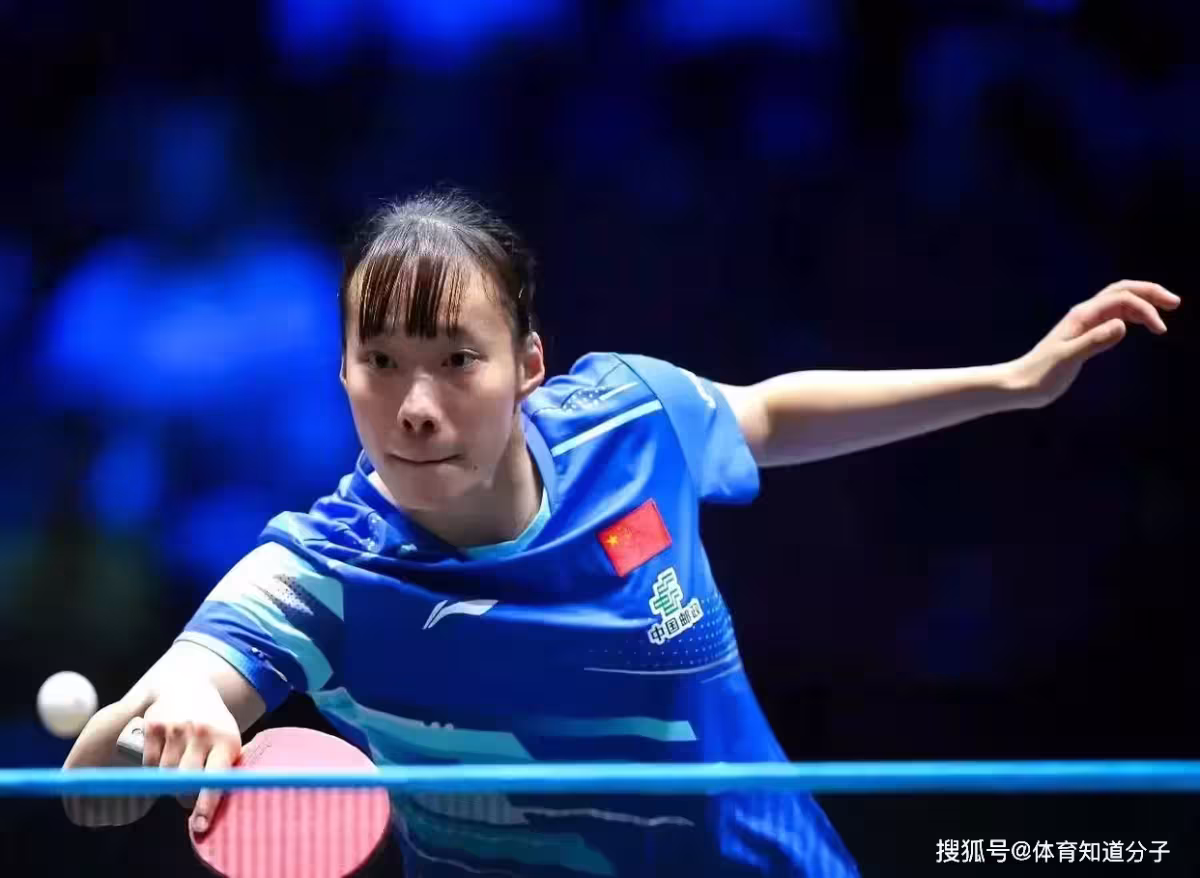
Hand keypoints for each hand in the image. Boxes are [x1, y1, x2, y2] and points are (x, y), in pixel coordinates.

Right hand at [138, 685, 241, 834]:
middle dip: (185, 795)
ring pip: (165, 775)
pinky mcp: (153, 726)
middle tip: (187, 794)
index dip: (206, 805)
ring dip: (168, 782)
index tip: (200, 826)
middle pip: (185, 782)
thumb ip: (224, 770)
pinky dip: (154, 769)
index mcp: (226, 740)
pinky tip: (163, 759)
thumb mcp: (227, 741)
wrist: (187, 687)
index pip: (215, 779)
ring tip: (178, 770)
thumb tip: (216, 810)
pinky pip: (149, 763)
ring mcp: (176, 728)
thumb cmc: (213, 725)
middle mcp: (201, 733)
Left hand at [1006, 280, 1179, 407]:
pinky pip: (1112, 316)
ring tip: (1167, 309)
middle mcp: (1084, 315)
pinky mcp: (1084, 336)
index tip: (1160, 330)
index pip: (1121, 299)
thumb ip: (1094, 342)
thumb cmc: (1040, 375)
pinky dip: (1131, 314)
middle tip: (1175, 302)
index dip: (1145, 309)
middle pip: (1122, 291)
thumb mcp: (1068, 359)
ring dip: (1143, 302)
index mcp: (1081, 316)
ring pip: (1119, 302)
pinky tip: (1141, 323)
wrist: (1020, 385)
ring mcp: (1084, 324)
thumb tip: (1122, 325)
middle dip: (1149, 292)